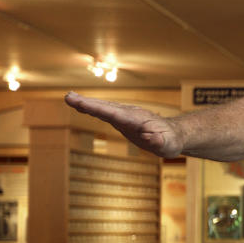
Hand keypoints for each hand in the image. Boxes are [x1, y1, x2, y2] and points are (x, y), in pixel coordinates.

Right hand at [64, 91, 183, 157]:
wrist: (175, 134)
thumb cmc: (171, 141)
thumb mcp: (168, 145)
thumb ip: (159, 141)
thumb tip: (151, 138)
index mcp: (137, 120)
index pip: (114, 113)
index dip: (97, 109)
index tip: (81, 104)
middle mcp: (130, 114)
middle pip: (106, 108)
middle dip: (87, 103)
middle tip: (68, 97)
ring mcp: (126, 115)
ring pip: (104, 108)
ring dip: (87, 103)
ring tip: (69, 98)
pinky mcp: (123, 118)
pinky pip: (106, 112)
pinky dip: (93, 107)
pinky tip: (81, 105)